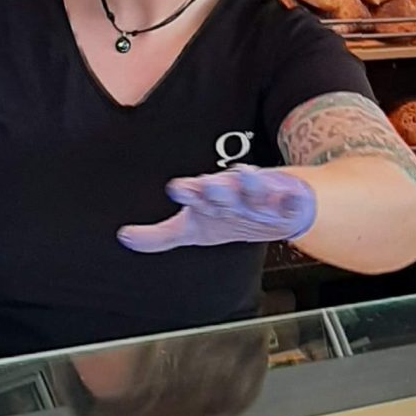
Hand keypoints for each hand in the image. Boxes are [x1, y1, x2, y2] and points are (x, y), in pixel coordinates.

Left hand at [118, 166, 317, 253]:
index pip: (196, 196)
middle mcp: (235, 195)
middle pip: (224, 191)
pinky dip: (290, 197)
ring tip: (246, 176)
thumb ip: (159, 236)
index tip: (178, 189)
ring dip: (250, 185)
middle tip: (210, 183)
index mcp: (210, 201)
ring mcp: (262, 197)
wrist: (277, 211)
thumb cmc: (232, 217)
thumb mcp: (195, 230)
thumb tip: (124, 238)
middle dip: (217, 188)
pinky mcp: (289, 201)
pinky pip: (291, 199)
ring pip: (255, 191)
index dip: (189, 193)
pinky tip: (288, 195)